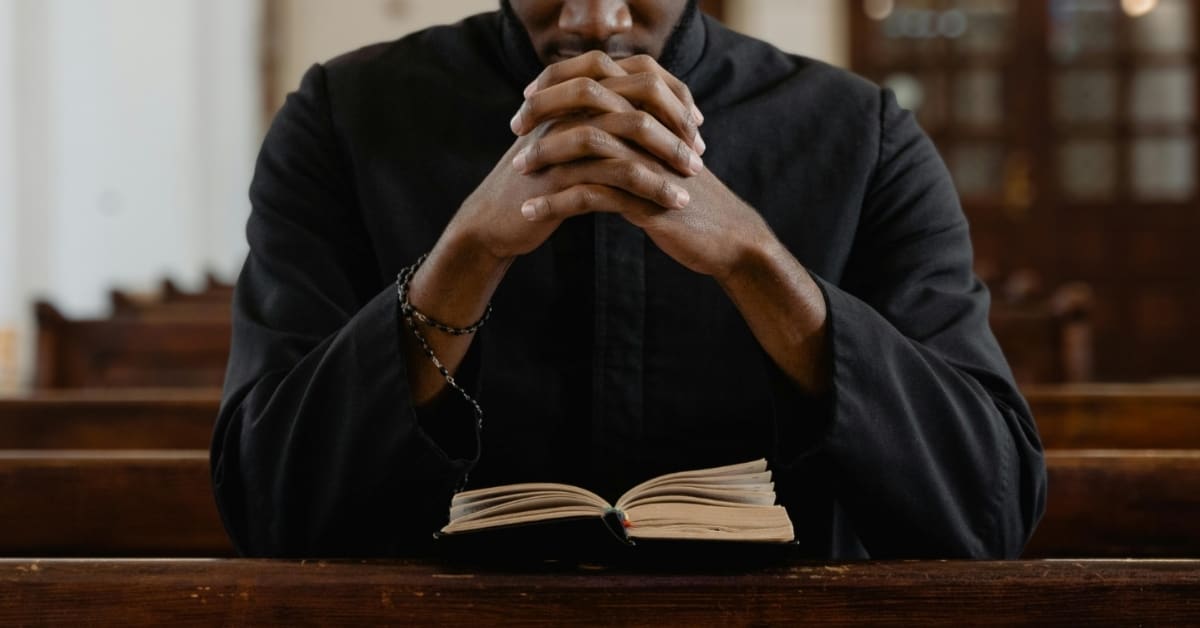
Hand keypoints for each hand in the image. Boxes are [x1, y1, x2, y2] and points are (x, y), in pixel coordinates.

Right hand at [447, 117, 695, 261]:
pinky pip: (611, 178)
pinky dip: (645, 191)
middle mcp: (567, 110)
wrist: (497, 221)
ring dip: (663, 161)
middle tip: (699, 153)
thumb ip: (604, 127)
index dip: (670, 97)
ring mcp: (560, 141)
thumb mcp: (573, 149)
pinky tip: (667, 207)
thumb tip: (649, 118)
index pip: (634, 77)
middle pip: (634, 98)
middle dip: (674, 126)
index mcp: (574, 97)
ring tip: (688, 185)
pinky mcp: (557, 177)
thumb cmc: (541, 185)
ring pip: (625, 139)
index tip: (695, 125)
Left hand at [512, 53, 774, 279]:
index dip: (561, 90)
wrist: (728, 240)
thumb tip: (596, 129)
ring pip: (587, 149)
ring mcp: (651, 165)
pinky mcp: (647, 201)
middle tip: (516, 133)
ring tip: (519, 171)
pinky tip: (532, 212)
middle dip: (546, 118)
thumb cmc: (691, 203)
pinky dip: (556, 202)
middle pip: (589, 109)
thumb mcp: (661, 164)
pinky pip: (592, 195)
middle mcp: (653, 134)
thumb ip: (635, 143)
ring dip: (546, 159)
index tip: (530, 105)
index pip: (600, 87)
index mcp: (656, 118)